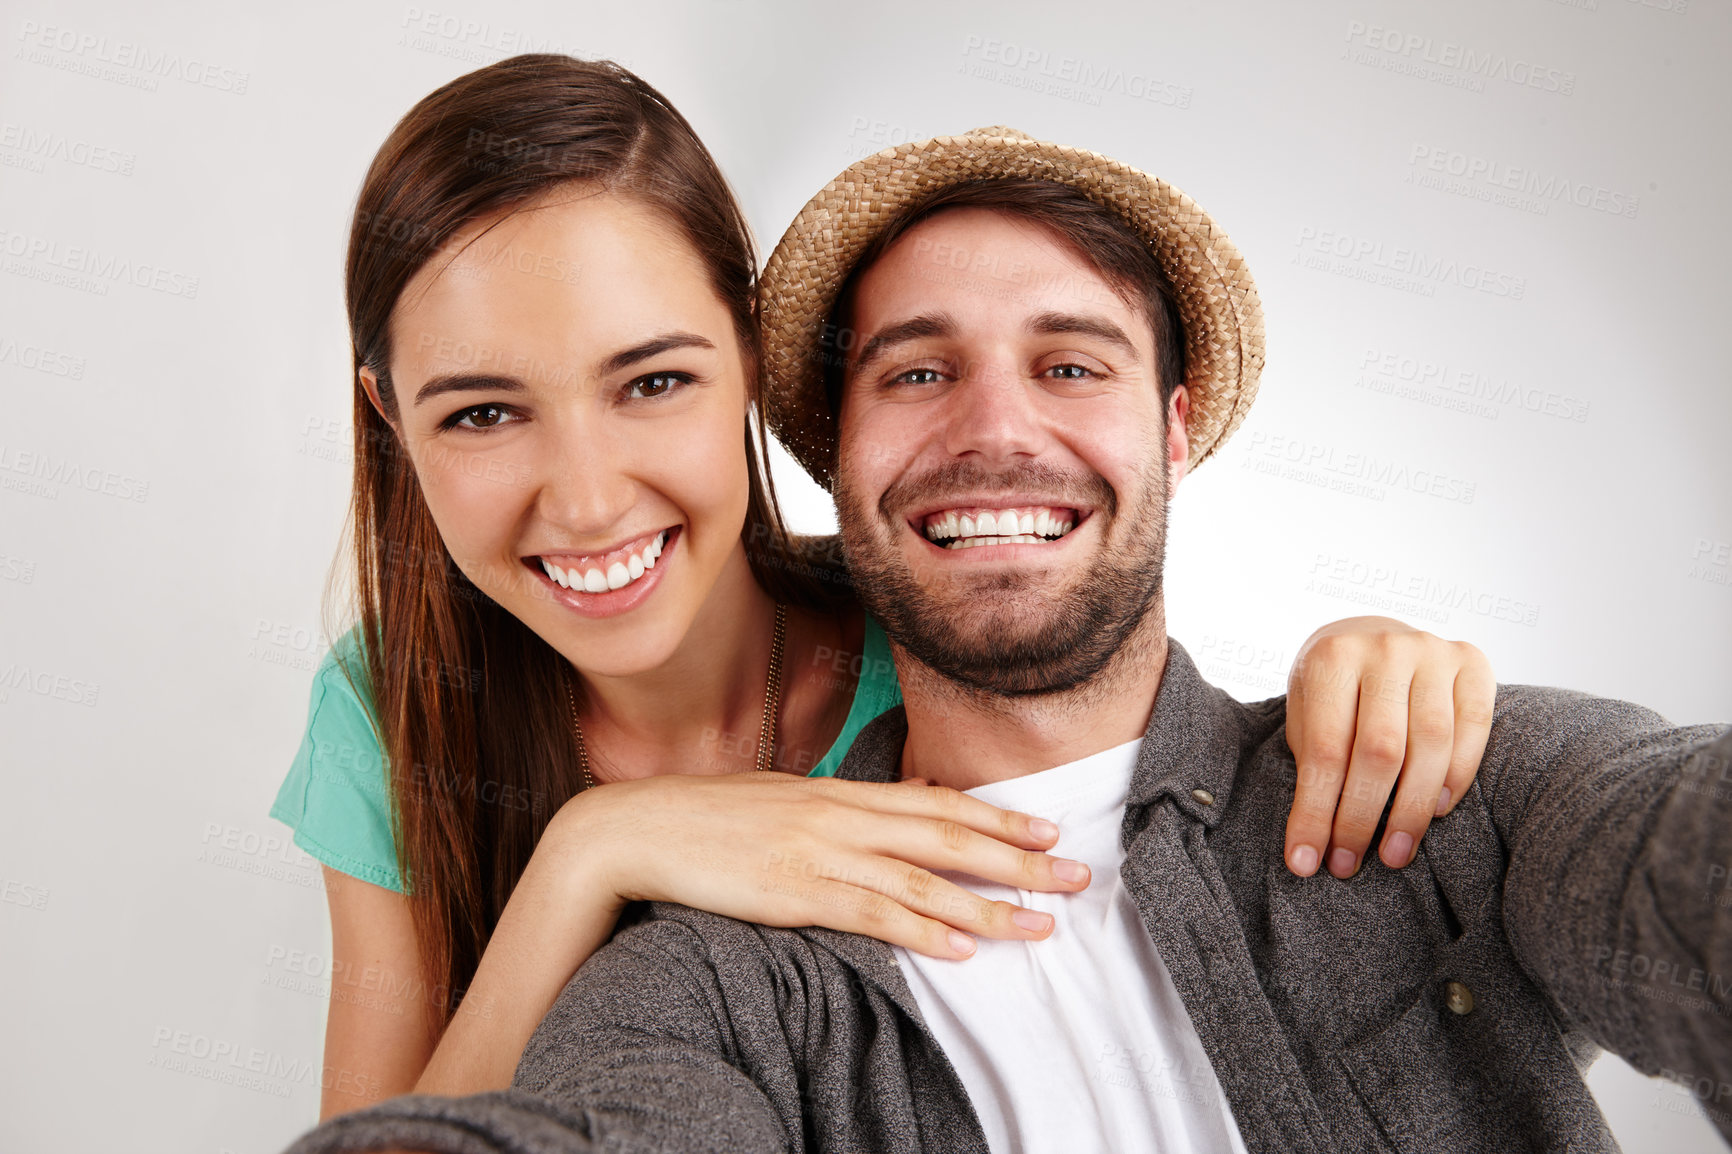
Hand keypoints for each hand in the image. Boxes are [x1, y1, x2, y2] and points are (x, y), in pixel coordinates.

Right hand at [552, 772, 1090, 958]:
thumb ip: (840, 812)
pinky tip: (959, 947)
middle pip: (948, 837)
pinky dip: (921, 931)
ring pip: (923, 880)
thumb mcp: (785, 802)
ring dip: (989, 904)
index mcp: (841, 792)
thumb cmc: (709, 820)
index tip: (1048, 829)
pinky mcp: (794, 890)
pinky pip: (870, 914)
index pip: (937, 803)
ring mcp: (820, 852)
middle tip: (1077, 873)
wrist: (639, 828)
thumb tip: (890, 818)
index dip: (997, 817)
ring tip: (1039, 924)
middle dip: (1019, 858)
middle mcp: (842, 815)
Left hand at [1283, 617, 1494, 878]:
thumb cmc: (1332, 692)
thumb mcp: (1307, 716)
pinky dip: (1457, 776)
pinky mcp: (1473, 661)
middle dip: (1360, 818)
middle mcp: (1385, 648)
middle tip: (1347, 866)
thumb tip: (1310, 851)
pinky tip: (1436, 812)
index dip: (1315, 812)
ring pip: (1431, 744)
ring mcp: (1433, 650)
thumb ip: (1313, 768)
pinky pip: (1474, 728)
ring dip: (1411, 811)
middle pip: (1380, 751)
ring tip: (1392, 855)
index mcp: (1332, 657)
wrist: (1373, 635)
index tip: (1305, 862)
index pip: (1324, 750)